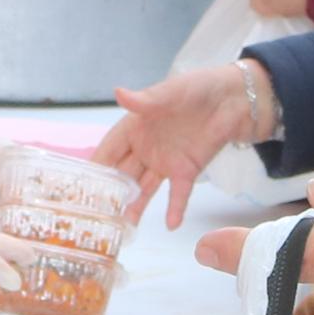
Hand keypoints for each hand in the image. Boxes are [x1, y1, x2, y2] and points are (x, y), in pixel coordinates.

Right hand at [99, 60, 271, 228]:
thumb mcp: (170, 92)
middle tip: (97, 214)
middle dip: (110, 193)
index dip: (96, 166)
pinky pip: (178, 194)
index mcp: (135, 127)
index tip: (80, 186)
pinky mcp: (187, 171)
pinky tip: (170, 224)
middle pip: (122, 174)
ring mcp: (165, 162)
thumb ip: (145, 100)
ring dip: (135, 206)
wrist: (233, 99)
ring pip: (144, 188)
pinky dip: (174, 209)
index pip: (109, 150)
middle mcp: (145, 148)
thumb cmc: (197, 88)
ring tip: (125, 226)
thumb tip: (118, 93)